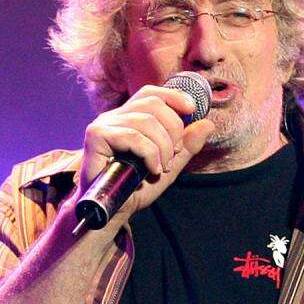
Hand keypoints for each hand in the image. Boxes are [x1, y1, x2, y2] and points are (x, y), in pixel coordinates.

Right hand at [74, 85, 214, 220]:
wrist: (112, 210)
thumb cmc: (135, 188)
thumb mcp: (169, 165)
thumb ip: (186, 145)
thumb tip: (208, 123)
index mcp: (129, 117)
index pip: (151, 93)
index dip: (173, 96)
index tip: (192, 110)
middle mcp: (114, 116)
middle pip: (153, 103)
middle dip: (173, 129)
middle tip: (174, 154)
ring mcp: (103, 125)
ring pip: (145, 120)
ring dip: (163, 146)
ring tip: (162, 167)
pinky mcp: (96, 136)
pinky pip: (132, 136)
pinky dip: (149, 153)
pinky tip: (152, 169)